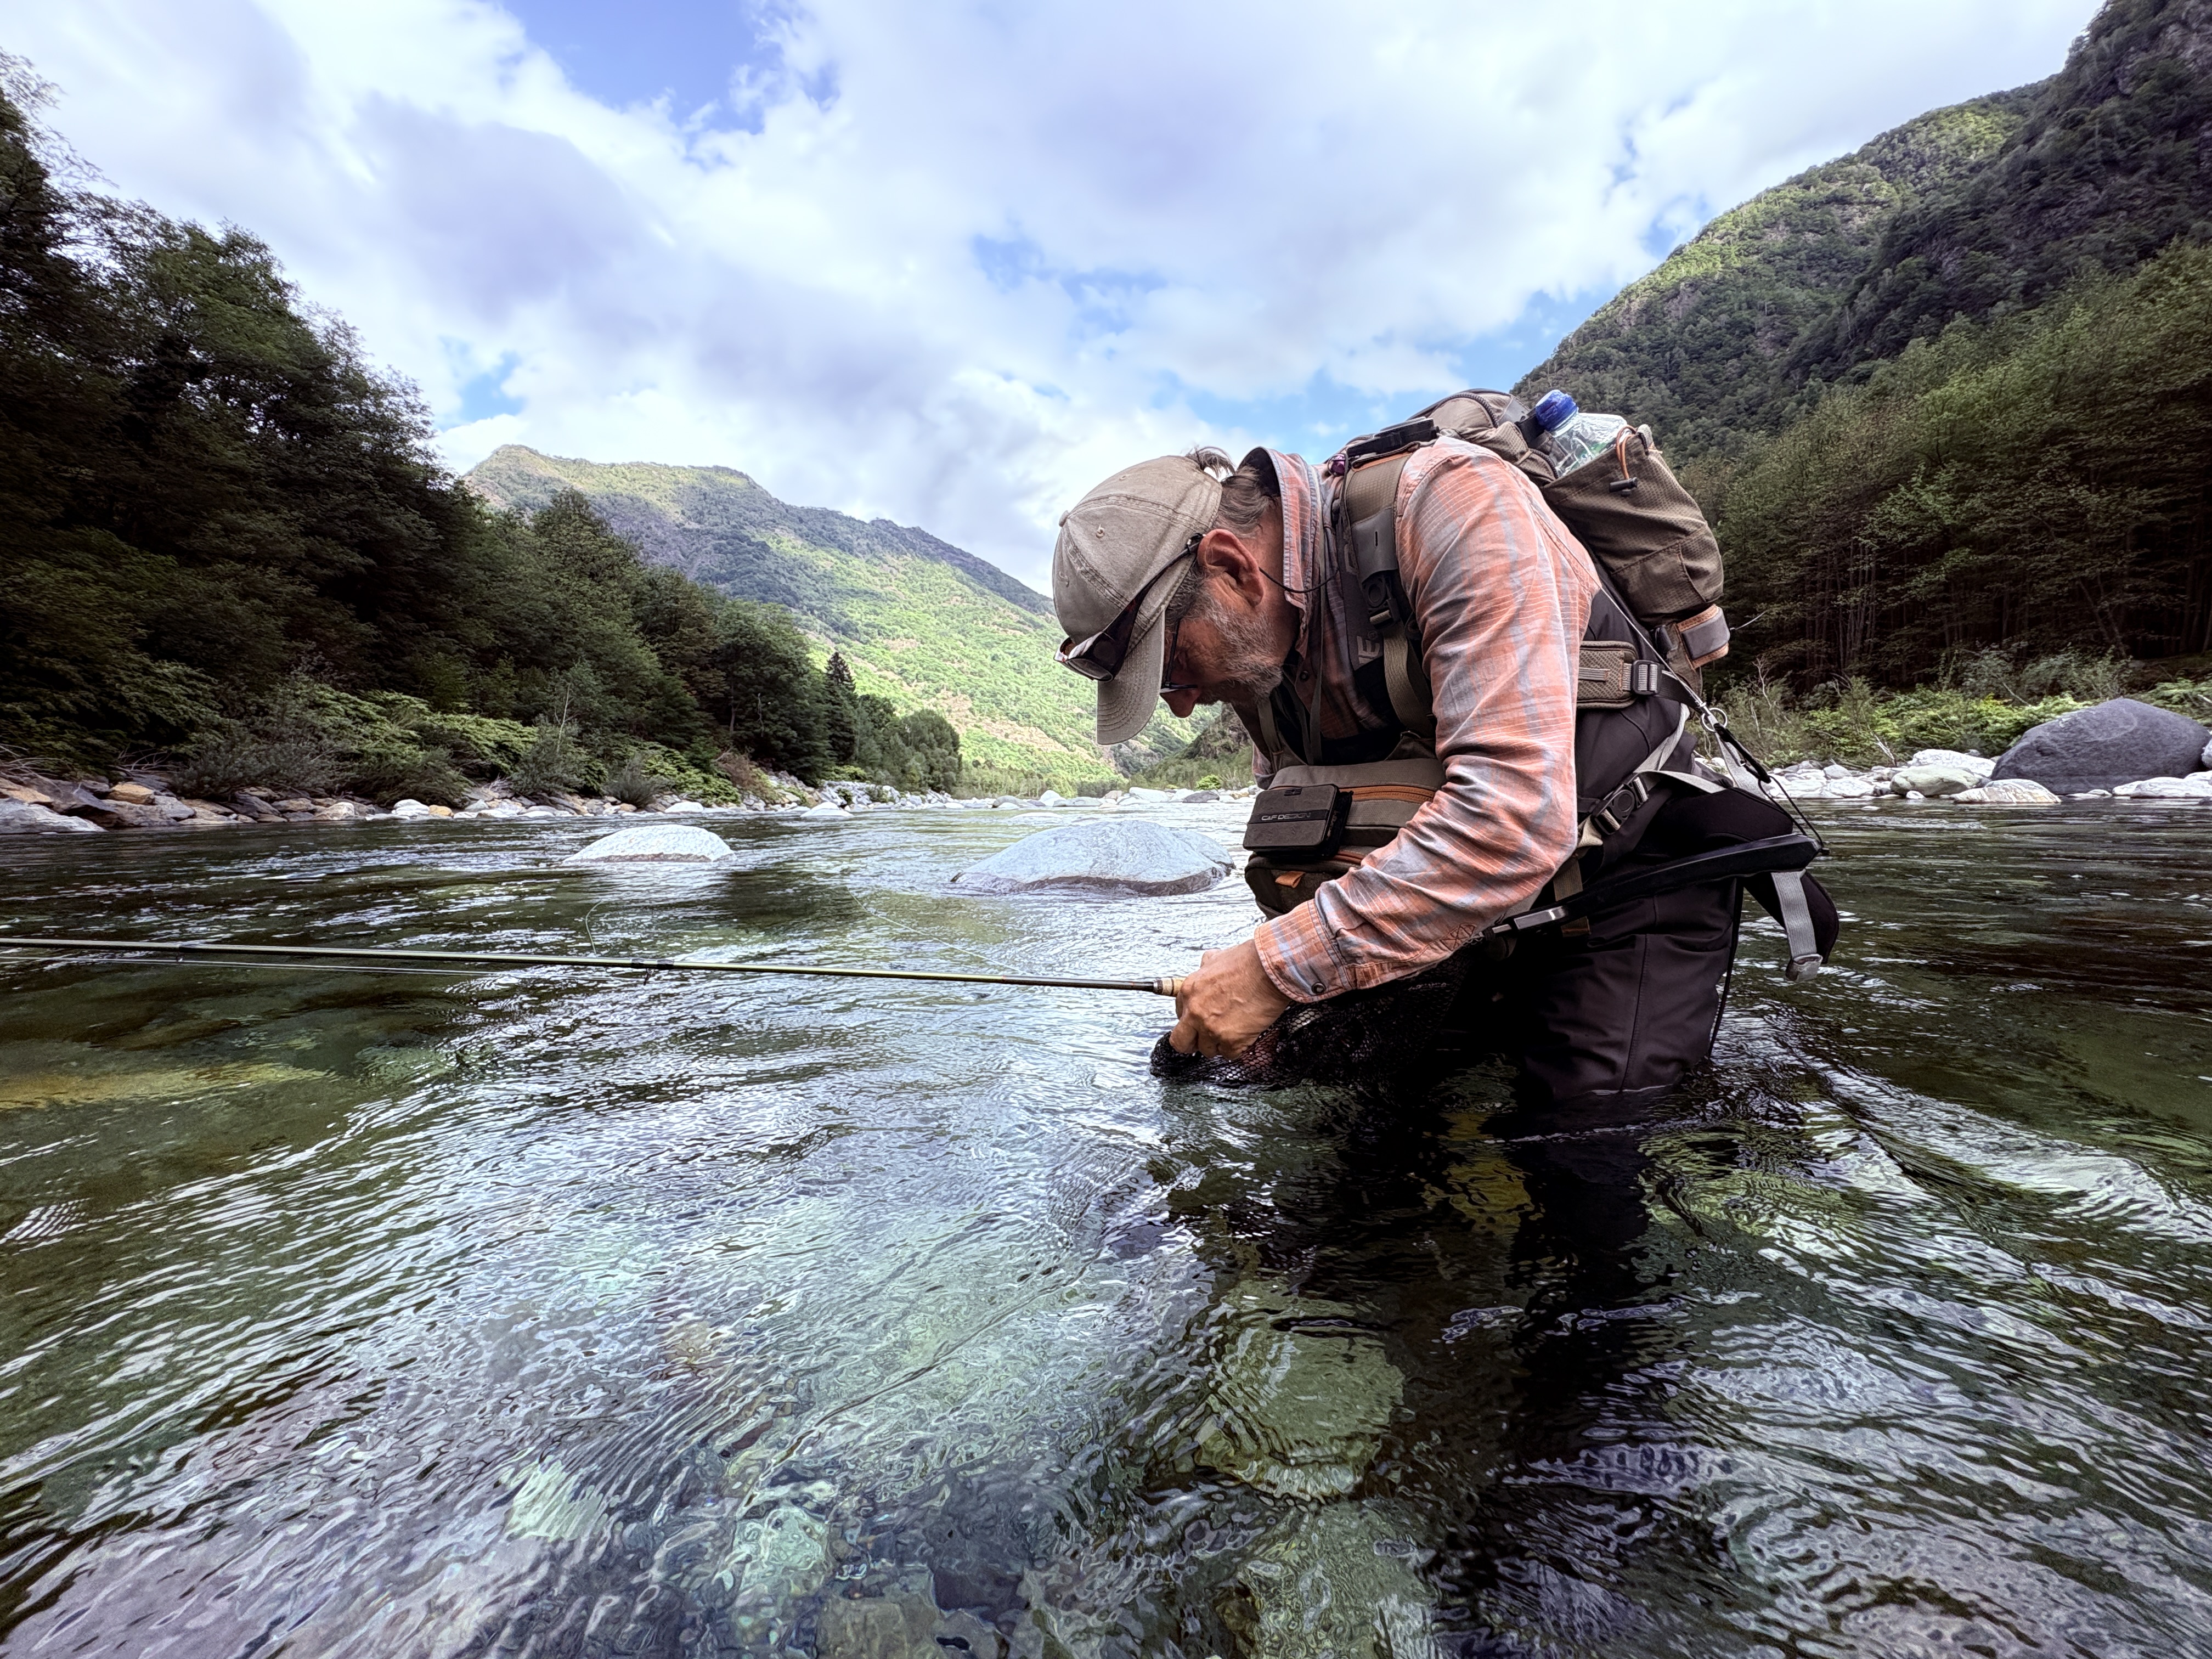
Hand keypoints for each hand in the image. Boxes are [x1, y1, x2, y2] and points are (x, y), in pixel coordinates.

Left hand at [1169, 939, 1292, 1056]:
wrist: (1269, 971)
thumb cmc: (1248, 962)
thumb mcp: (1217, 958)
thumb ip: (1207, 967)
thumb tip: (1207, 967)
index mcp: (1189, 992)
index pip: (1178, 1015)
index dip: (1190, 1020)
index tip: (1197, 1022)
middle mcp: (1196, 1013)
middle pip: (1181, 1042)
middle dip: (1191, 1043)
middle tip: (1201, 1040)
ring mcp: (1212, 1030)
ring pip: (1207, 1050)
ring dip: (1218, 1044)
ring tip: (1231, 1032)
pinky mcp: (1231, 1041)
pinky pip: (1229, 1054)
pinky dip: (1237, 1048)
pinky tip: (1244, 1036)